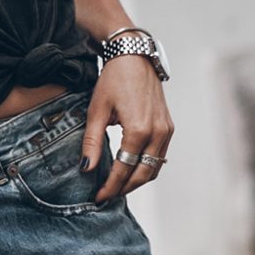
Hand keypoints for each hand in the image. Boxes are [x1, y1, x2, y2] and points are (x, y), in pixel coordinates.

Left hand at [83, 58, 172, 203]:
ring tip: (117, 187)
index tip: (98, 198)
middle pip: (142, 174)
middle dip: (124, 189)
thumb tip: (86, 169)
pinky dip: (146, 168)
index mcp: (139, 130)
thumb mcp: (97, 111)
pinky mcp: (168, 127)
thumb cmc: (113, 80)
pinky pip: (159, 157)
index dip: (110, 186)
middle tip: (107, 196)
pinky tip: (131, 170)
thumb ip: (92, 142)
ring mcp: (166, 130)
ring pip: (154, 168)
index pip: (124, 169)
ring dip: (137, 181)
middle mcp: (157, 133)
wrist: (134, 57)